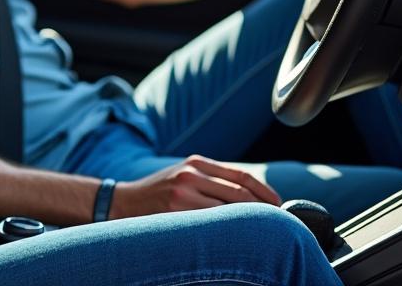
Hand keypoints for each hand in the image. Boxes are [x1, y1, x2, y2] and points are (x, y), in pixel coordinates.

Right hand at [108, 155, 280, 218]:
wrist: (122, 202)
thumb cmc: (158, 192)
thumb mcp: (182, 175)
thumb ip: (210, 178)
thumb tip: (251, 196)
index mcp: (195, 162)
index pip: (240, 176)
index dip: (265, 192)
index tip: (279, 205)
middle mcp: (190, 174)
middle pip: (239, 194)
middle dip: (263, 210)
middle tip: (278, 224)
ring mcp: (182, 193)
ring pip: (228, 211)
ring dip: (249, 224)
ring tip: (262, 234)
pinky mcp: (175, 212)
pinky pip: (211, 224)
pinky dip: (228, 231)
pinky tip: (236, 239)